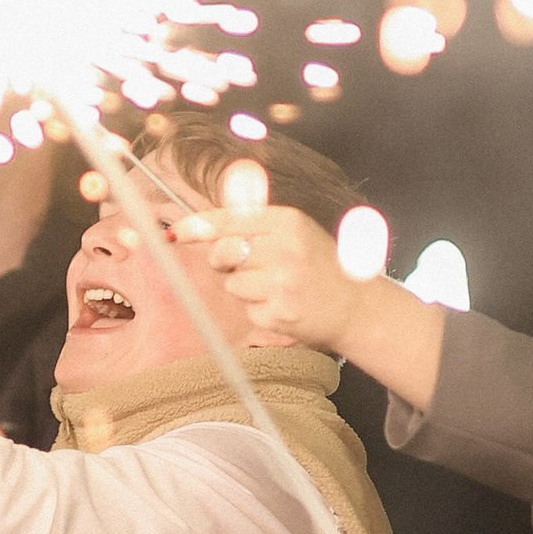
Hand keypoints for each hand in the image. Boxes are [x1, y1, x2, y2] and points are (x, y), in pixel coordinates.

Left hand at [176, 199, 443, 411]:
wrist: (357, 307)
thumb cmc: (320, 267)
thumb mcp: (296, 231)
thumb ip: (255, 223)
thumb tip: (202, 221)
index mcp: (287, 221)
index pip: (229, 220)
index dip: (197, 227)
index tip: (175, 233)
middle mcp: (285, 248)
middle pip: (223, 252)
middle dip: (222, 261)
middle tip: (247, 266)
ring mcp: (283, 283)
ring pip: (232, 285)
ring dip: (245, 289)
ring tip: (275, 288)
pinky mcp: (281, 313)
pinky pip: (248, 310)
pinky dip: (259, 311)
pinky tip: (283, 306)